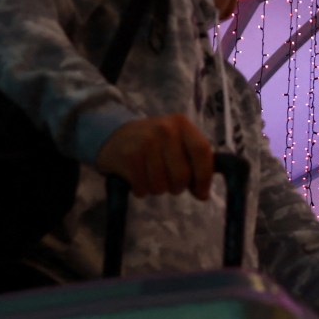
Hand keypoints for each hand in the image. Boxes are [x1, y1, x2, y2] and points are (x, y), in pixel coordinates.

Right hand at [95, 115, 215, 199]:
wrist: (114, 137)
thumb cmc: (154, 145)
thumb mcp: (177, 144)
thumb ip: (195, 163)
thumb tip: (203, 194)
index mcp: (181, 124)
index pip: (202, 151)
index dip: (204, 177)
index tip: (201, 193)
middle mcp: (164, 129)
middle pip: (182, 175)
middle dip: (177, 187)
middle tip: (169, 182)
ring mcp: (145, 141)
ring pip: (162, 186)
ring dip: (157, 189)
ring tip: (151, 177)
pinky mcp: (129, 156)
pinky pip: (144, 188)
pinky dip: (142, 190)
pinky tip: (138, 178)